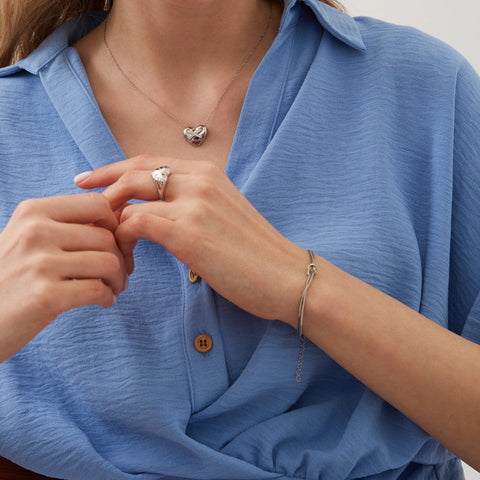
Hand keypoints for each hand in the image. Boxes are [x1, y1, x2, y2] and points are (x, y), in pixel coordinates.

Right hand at [0, 193, 126, 361]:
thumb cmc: (10, 278)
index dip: (115, 225)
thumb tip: (116, 220)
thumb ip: (64, 226)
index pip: (97, 204)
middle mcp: (35, 231)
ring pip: (109, 262)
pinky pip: (98, 290)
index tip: (114, 245)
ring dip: (118, 279)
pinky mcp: (45, 295)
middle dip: (122, 258)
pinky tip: (103, 302)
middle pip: (107, 237)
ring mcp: (39, 263)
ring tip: (113, 288)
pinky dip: (108, 298)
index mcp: (33, 211)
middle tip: (119, 274)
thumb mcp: (28, 238)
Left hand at [75, 155, 306, 324]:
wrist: (285, 275)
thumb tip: (159, 208)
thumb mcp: (224, 212)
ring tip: (111, 244)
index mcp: (207, 172)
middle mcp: (199, 179)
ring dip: (112, 222)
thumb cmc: (254, 251)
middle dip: (100, 185)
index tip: (90, 180)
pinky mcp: (190, 232)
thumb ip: (193, 201)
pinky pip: (137, 224)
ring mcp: (194, 204)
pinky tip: (129, 259)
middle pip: (133, 172)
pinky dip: (123, 240)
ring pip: (130, 199)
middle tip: (82, 203)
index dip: (113, 168)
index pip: (147, 160)